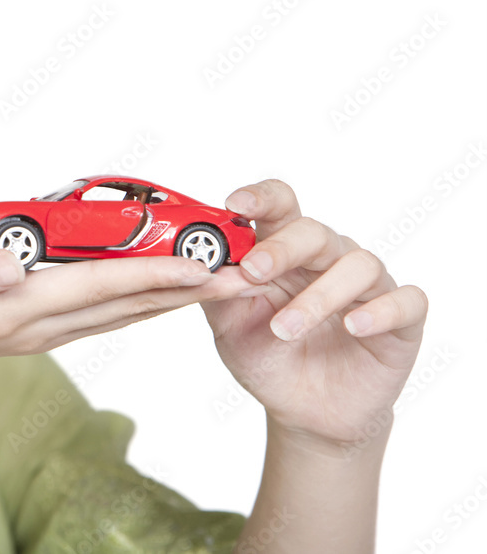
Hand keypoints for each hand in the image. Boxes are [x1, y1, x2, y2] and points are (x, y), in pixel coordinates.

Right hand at [0, 243, 256, 401]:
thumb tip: (9, 265)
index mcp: (9, 307)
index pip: (93, 286)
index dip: (149, 273)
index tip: (201, 265)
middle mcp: (33, 322)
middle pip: (121, 302)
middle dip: (181, 287)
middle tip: (239, 271)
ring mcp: (36, 328)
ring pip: (116, 311)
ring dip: (169, 295)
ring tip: (216, 280)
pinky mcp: (32, 324)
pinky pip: (98, 313)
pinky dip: (136, 299)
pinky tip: (157, 291)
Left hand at [202, 180, 427, 449]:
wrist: (305, 412)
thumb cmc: (268, 356)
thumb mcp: (230, 326)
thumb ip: (219, 292)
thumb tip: (206, 266)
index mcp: (287, 252)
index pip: (281, 206)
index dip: (261, 198)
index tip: (235, 203)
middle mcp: (330, 260)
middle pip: (315, 231)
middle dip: (283, 248)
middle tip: (255, 272)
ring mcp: (369, 287)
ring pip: (358, 265)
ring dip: (318, 296)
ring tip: (283, 329)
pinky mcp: (402, 319)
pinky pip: (405, 301)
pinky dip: (380, 311)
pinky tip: (353, 326)